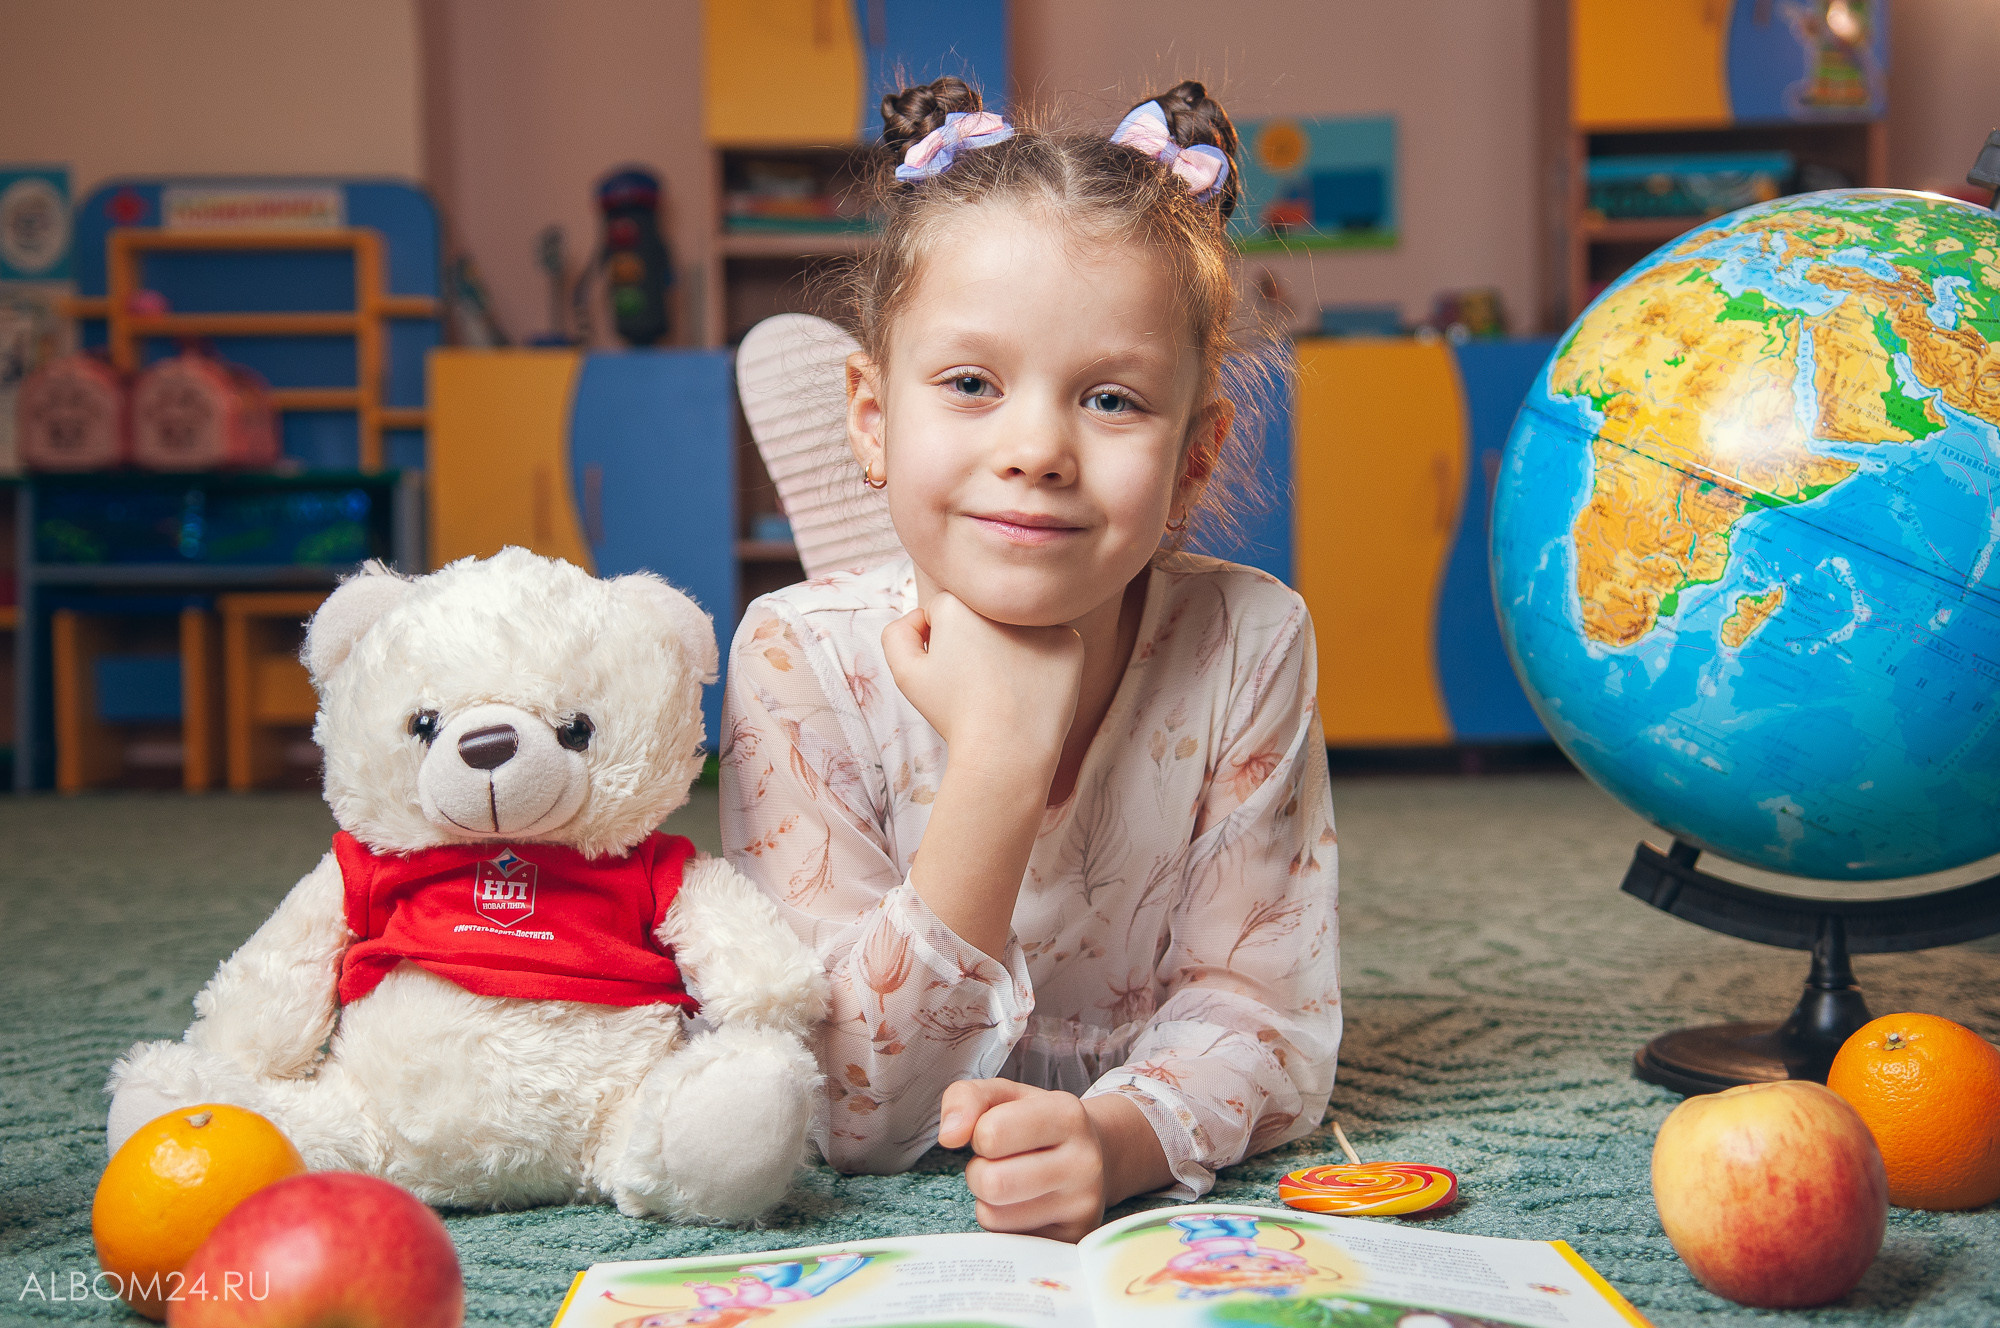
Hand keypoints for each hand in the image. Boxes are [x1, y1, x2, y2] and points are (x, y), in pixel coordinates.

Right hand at [881, 592, 1083, 767]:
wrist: (1005, 751)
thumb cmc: (953, 714)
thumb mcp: (905, 675)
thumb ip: (896, 633)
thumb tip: (918, 615)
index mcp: (957, 602)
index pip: (945, 612)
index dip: (943, 645)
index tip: (954, 673)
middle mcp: (1001, 603)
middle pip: (984, 615)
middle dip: (978, 641)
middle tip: (979, 681)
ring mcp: (1041, 619)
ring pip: (1019, 627)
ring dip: (1012, 647)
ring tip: (1005, 687)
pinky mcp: (1071, 641)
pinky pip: (1052, 644)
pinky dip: (1044, 664)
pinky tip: (1032, 689)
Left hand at [940, 1080, 1107, 1241]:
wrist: (1096, 1157)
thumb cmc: (1038, 1124)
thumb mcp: (1004, 1096)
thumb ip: (966, 1098)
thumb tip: (949, 1136)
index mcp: (1068, 1114)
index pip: (990, 1133)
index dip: (978, 1134)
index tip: (995, 1132)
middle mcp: (1084, 1162)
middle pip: (991, 1182)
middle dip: (978, 1172)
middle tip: (996, 1164)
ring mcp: (1082, 1208)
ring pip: (993, 1217)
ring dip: (987, 1201)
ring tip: (1012, 1184)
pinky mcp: (1070, 1241)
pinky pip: (1006, 1242)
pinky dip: (1003, 1226)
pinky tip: (1025, 1207)